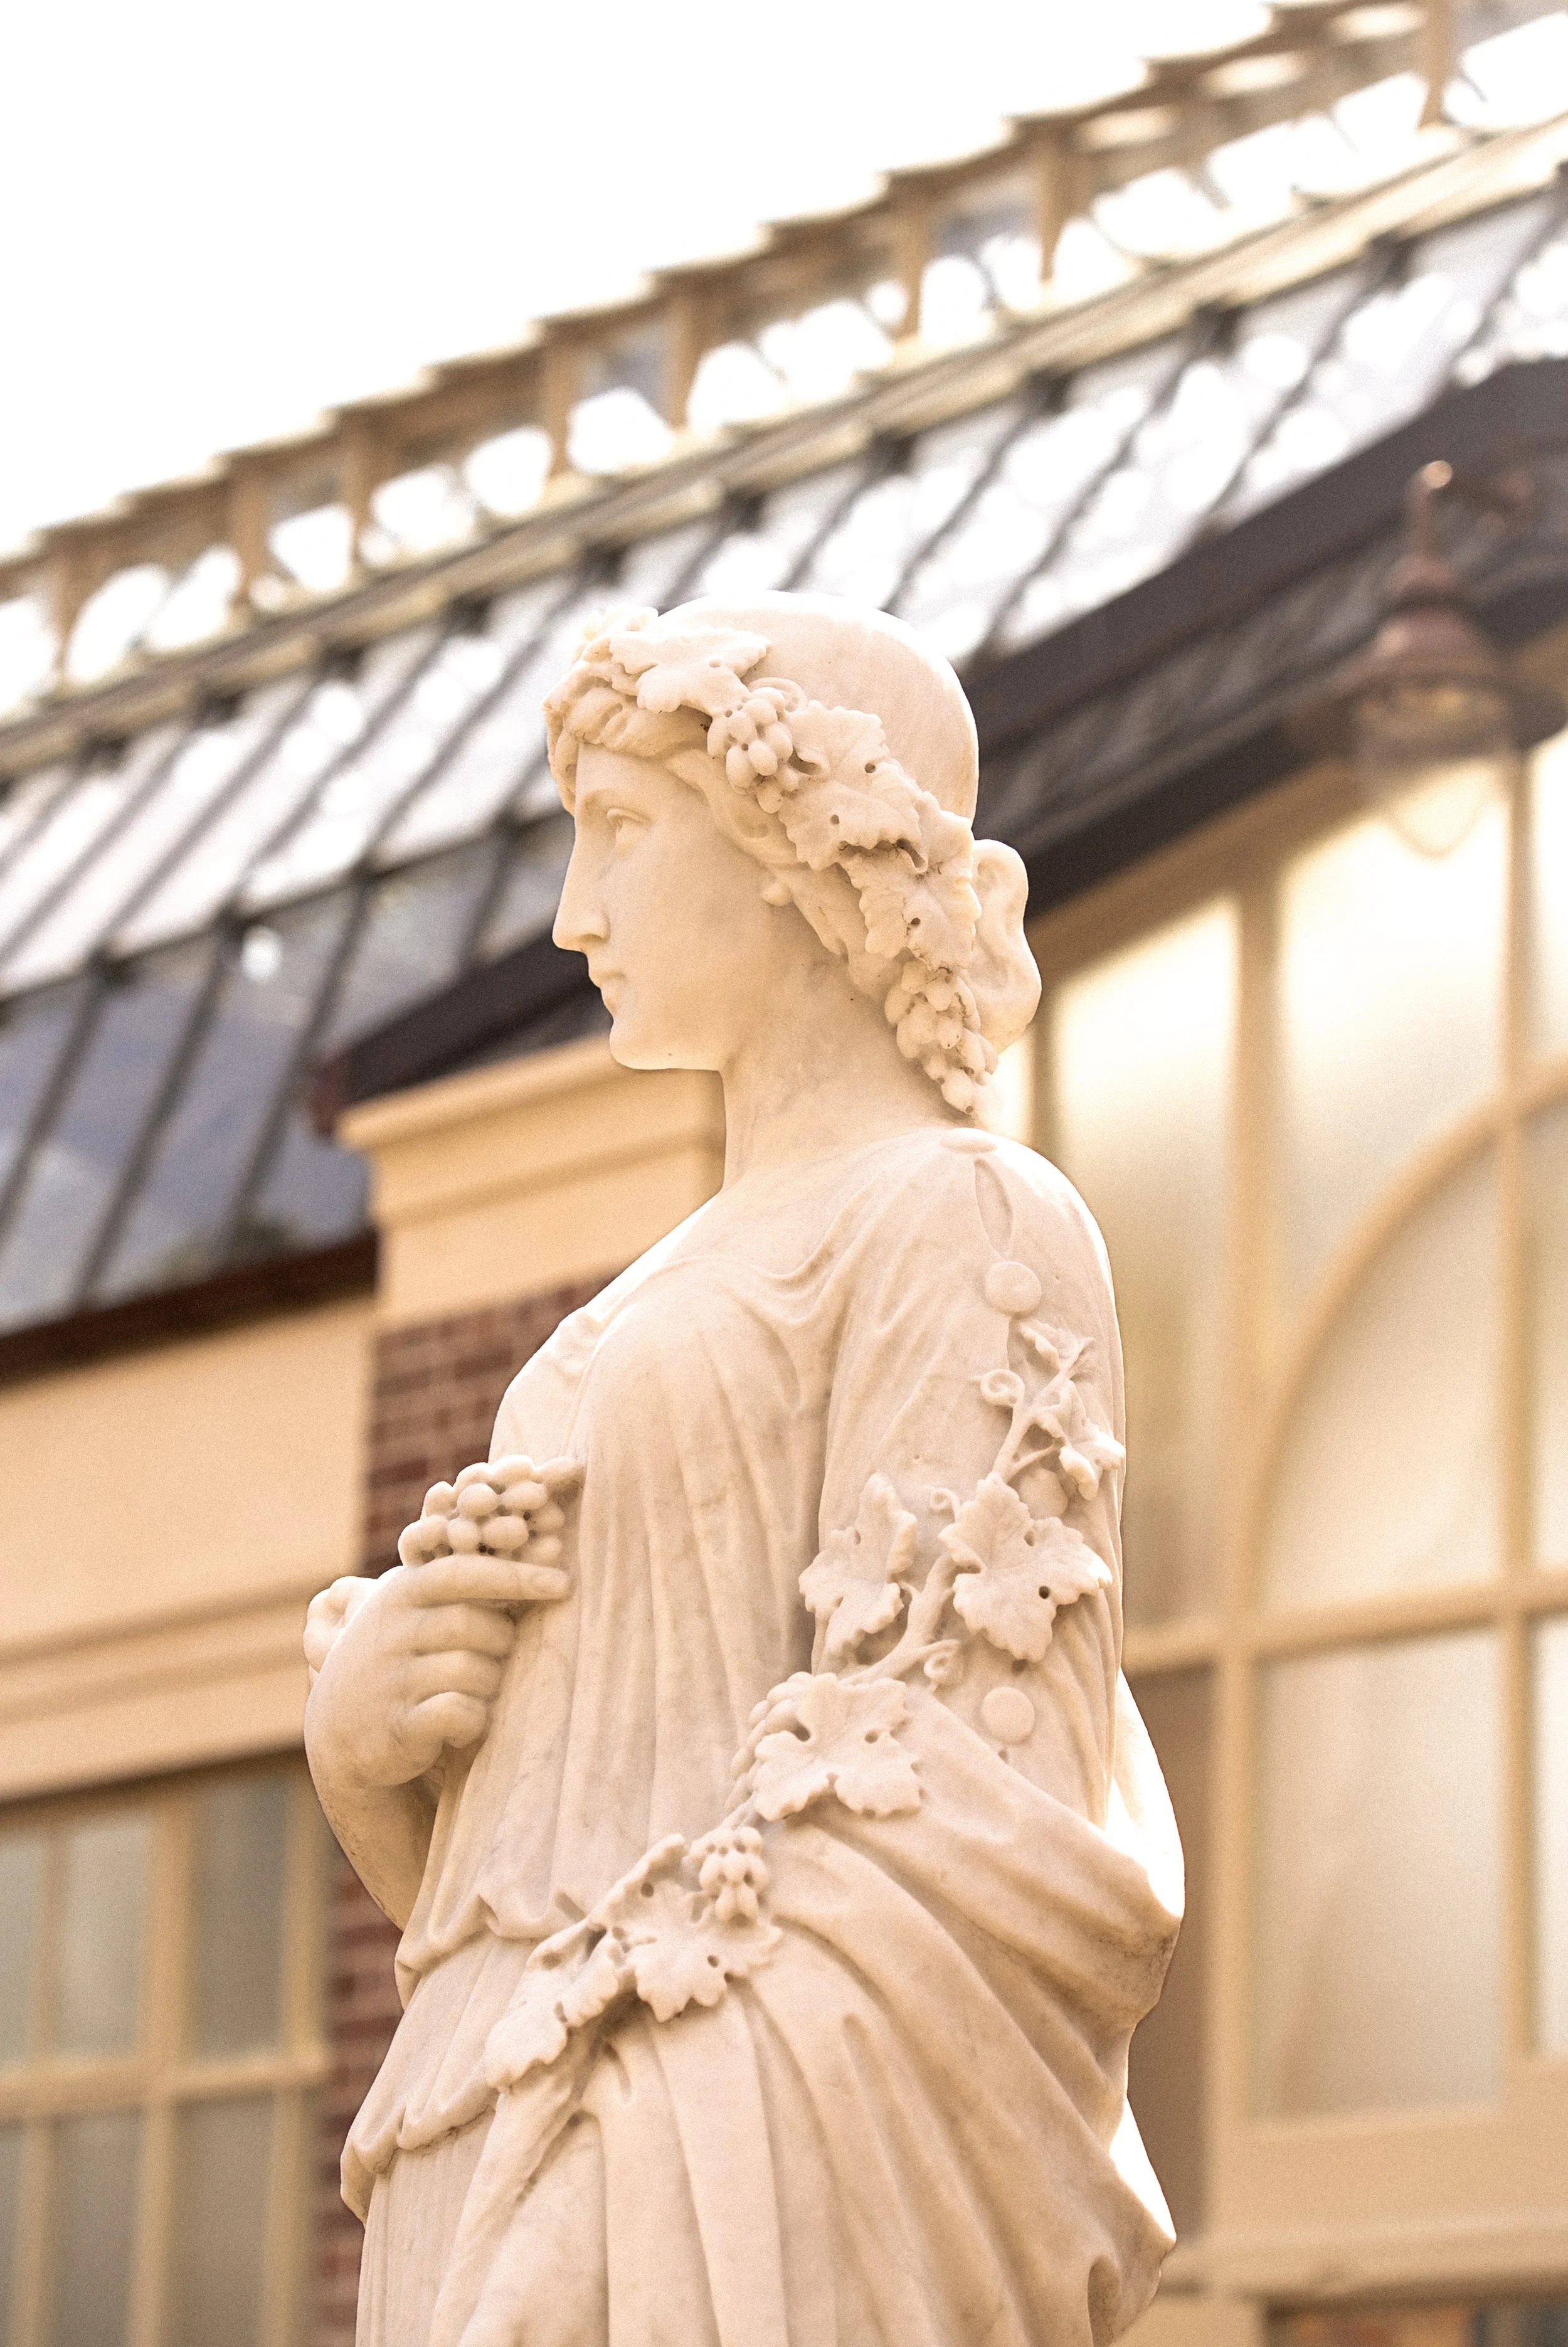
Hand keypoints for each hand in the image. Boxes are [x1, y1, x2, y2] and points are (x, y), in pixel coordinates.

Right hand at [306, 1550, 568, 1791]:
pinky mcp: (396, 1726)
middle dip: (500, 1642)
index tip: (563, 1583)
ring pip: (471, 1670)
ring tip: (477, 1691)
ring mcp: (389, 1679)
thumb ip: (463, 1579)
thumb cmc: (403, 1658)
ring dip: (489, 1684)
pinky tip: (465, 1722)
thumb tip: (546, 1545)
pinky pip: (457, 1713)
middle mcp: (389, 1630)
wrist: (345, 1732)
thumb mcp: (416, 1610)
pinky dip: (474, 1719)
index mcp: (400, 1592)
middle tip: (495, 1657)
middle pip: (475, 1624)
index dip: (515, 1575)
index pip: (464, 1572)